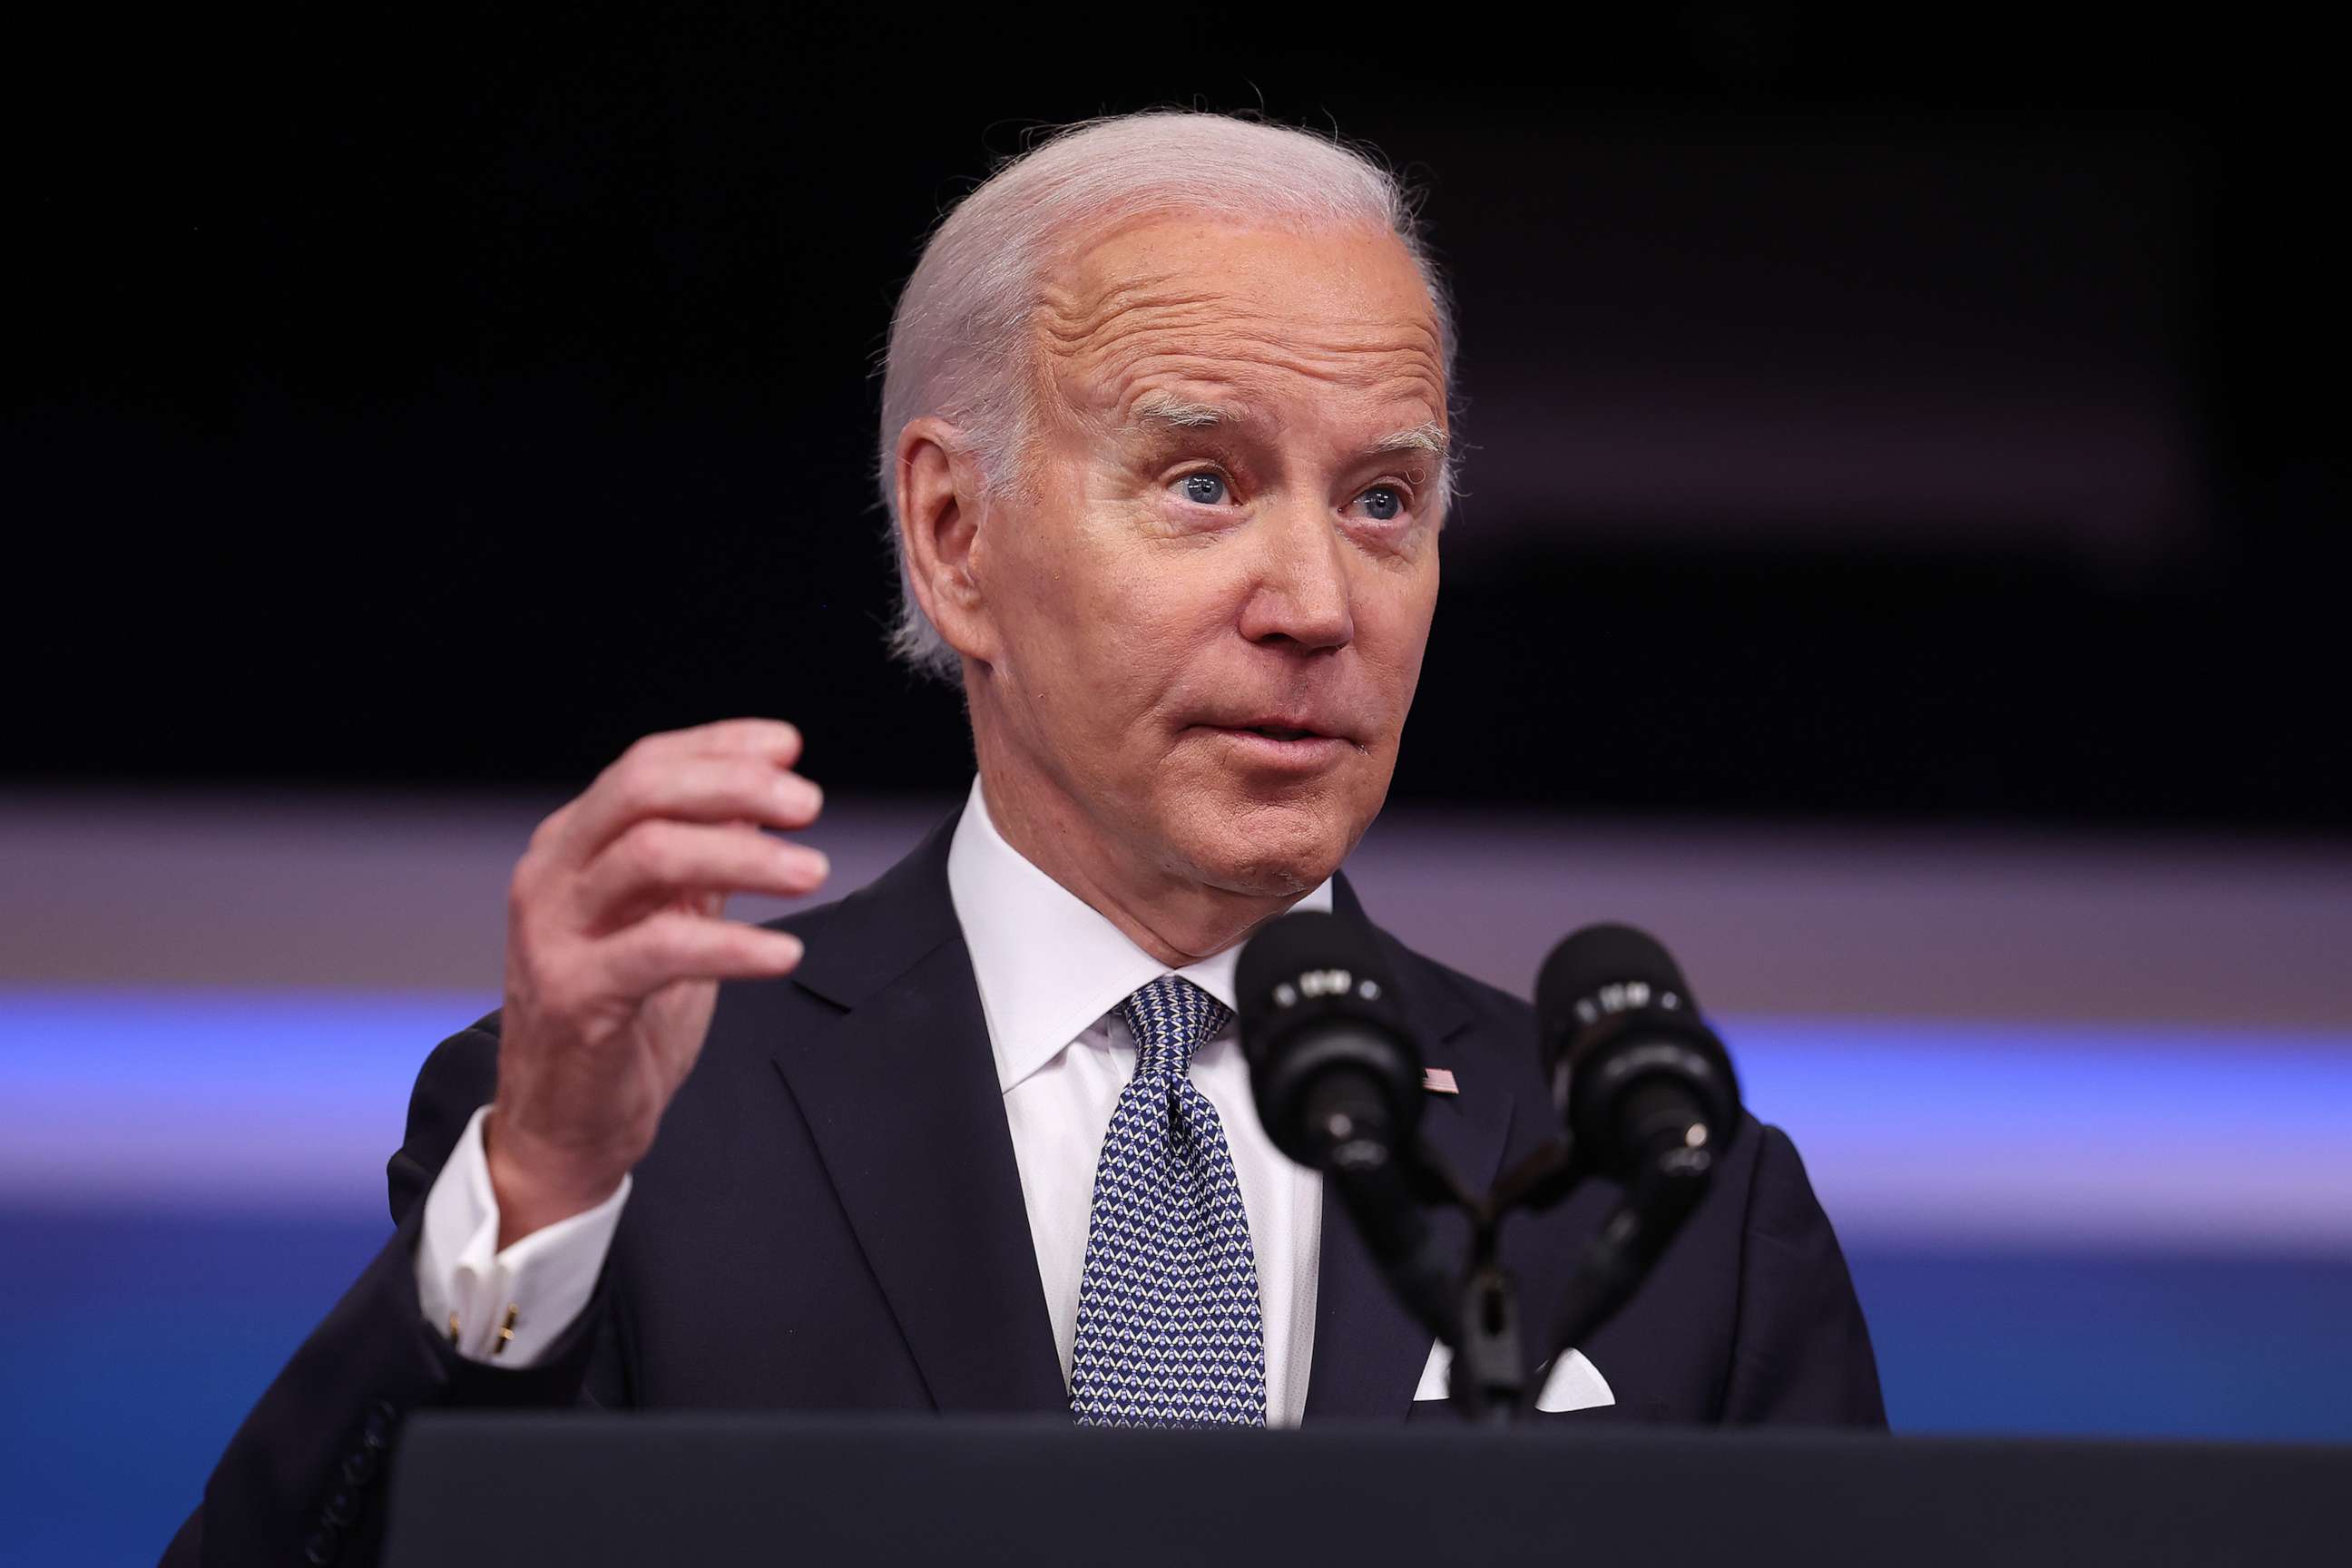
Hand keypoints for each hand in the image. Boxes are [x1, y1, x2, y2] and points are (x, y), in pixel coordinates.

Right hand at [486, 718, 826, 1246]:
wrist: (565, 1122)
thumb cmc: (620, 1015)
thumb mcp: (666, 917)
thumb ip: (703, 857)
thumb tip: (758, 792)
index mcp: (573, 845)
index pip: (645, 765)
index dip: (721, 746)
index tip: (789, 746)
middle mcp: (553, 875)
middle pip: (641, 790)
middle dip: (732, 784)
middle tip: (807, 805)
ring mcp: (555, 933)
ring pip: (651, 855)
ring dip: (746, 856)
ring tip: (813, 872)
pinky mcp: (575, 996)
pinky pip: (661, 949)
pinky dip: (733, 945)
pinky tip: (783, 952)